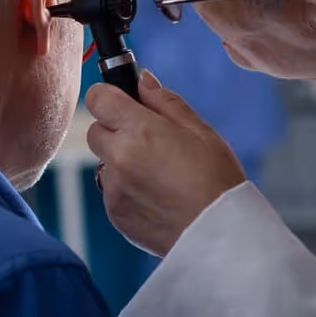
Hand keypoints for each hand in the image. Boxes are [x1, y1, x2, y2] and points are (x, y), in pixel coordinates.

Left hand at [84, 71, 245, 255]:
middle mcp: (119, 159)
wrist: (220, 236)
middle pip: (95, 130)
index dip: (110, 97)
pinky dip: (126, 189)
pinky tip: (157, 195)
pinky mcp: (115, 214)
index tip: (124, 102)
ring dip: (121, 162)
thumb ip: (165, 102)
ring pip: (104, 163)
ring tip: (159, 174)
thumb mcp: (200, 131)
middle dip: (116, 130)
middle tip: (149, 141)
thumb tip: (142, 80)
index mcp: (139, 131)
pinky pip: (111, 191)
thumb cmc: (217, 180)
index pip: (98, 98)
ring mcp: (113, 189)